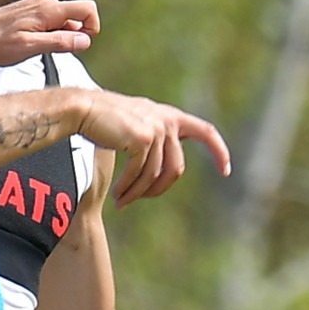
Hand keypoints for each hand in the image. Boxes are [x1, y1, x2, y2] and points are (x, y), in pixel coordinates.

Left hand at [0, 0, 99, 75]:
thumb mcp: (31, 48)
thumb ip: (60, 42)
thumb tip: (85, 40)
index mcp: (49, 9)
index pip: (88, 9)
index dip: (93, 27)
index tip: (82, 44)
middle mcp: (46, 2)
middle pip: (78, 15)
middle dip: (75, 34)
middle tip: (53, 50)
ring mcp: (39, 4)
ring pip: (66, 19)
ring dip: (62, 35)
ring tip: (39, 46)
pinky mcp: (32, 10)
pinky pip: (53, 19)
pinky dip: (51, 32)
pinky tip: (33, 41)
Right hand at [76, 91, 232, 205]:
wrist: (82, 108)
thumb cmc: (104, 121)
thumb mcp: (138, 127)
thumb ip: (156, 142)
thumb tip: (164, 175)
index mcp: (170, 116)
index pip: (205, 131)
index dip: (219, 151)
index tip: (226, 171)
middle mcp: (167, 121)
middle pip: (176, 169)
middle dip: (158, 190)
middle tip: (138, 199)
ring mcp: (156, 129)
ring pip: (155, 175)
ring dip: (138, 193)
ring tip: (122, 201)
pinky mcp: (143, 138)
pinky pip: (139, 174)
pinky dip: (128, 189)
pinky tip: (118, 196)